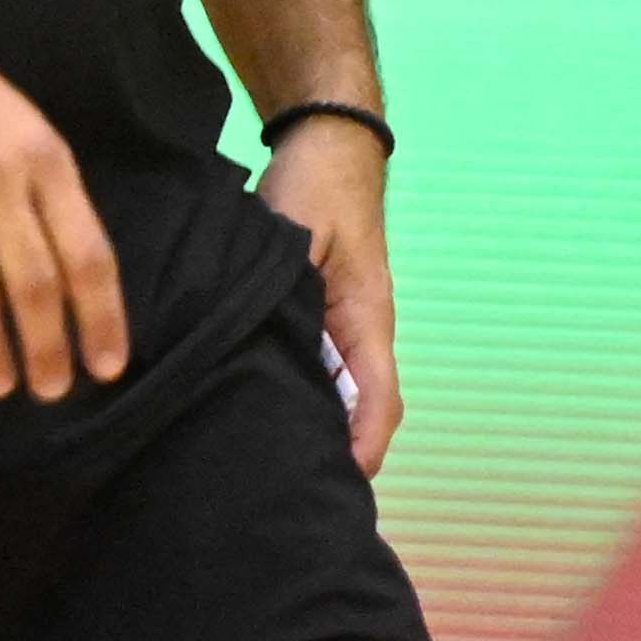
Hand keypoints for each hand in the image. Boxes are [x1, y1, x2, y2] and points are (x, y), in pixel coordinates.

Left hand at [269, 112, 400, 473]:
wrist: (327, 145)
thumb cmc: (316, 184)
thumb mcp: (295, 230)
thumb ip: (284, 283)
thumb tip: (262, 337)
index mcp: (367, 318)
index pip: (378, 399)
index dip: (362, 447)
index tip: (338, 483)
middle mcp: (363, 332)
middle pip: (363, 412)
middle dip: (337, 455)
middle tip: (294, 496)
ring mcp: (346, 329)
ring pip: (340, 396)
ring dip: (317, 430)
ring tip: (275, 470)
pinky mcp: (323, 321)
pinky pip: (320, 374)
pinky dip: (302, 401)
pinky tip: (264, 418)